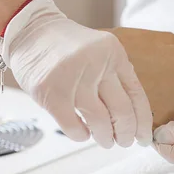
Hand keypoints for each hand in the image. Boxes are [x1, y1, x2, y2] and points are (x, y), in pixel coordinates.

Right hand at [2, 0, 152, 147]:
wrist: (30, 30)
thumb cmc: (67, 48)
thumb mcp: (100, 53)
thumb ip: (115, 77)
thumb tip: (132, 118)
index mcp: (114, 54)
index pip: (137, 95)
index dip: (142, 122)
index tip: (144, 138)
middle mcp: (97, 64)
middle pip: (122, 111)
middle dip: (126, 134)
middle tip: (124, 142)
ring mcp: (73, 78)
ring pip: (100, 121)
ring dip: (105, 138)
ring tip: (105, 141)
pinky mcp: (51, 92)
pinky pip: (73, 126)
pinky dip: (81, 136)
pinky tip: (82, 134)